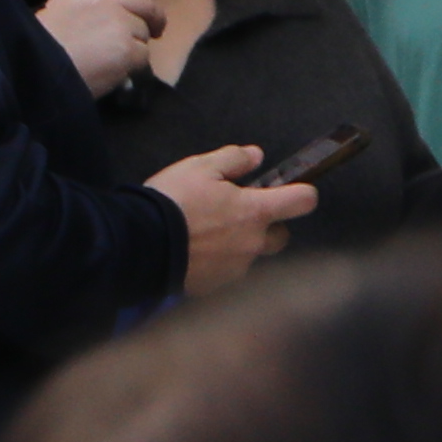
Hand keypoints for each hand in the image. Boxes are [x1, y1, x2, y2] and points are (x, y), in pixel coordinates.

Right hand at [34, 0, 163, 86]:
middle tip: (154, 30)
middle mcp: (106, 1)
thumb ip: (78, 1)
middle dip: (156, 17)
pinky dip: (133, 65)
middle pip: (146, 4)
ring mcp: (120, 25)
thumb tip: (92, 2)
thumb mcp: (54, 9)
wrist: (35, 72)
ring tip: (114, 57)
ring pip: (144, 32)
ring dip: (135, 45)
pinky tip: (113, 69)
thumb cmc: (39, 43)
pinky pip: (143, 56)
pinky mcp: (127, 50)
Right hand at [158, 144, 316, 296]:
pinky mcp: (214, 285)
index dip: (300, 193)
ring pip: (249, 255)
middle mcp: (253, 242)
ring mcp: (235, 267)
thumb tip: (255, 156)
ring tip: (203, 237)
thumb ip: (232, 159)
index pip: (303, 201)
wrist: (138, 244)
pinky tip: (190, 253)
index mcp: (255, 211)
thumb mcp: (198, 167)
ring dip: (236, 246)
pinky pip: (224, 272)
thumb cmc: (172, 202)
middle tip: (236, 217)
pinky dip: (213, 263)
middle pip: (281, 236)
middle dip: (266, 226)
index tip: (286, 192)